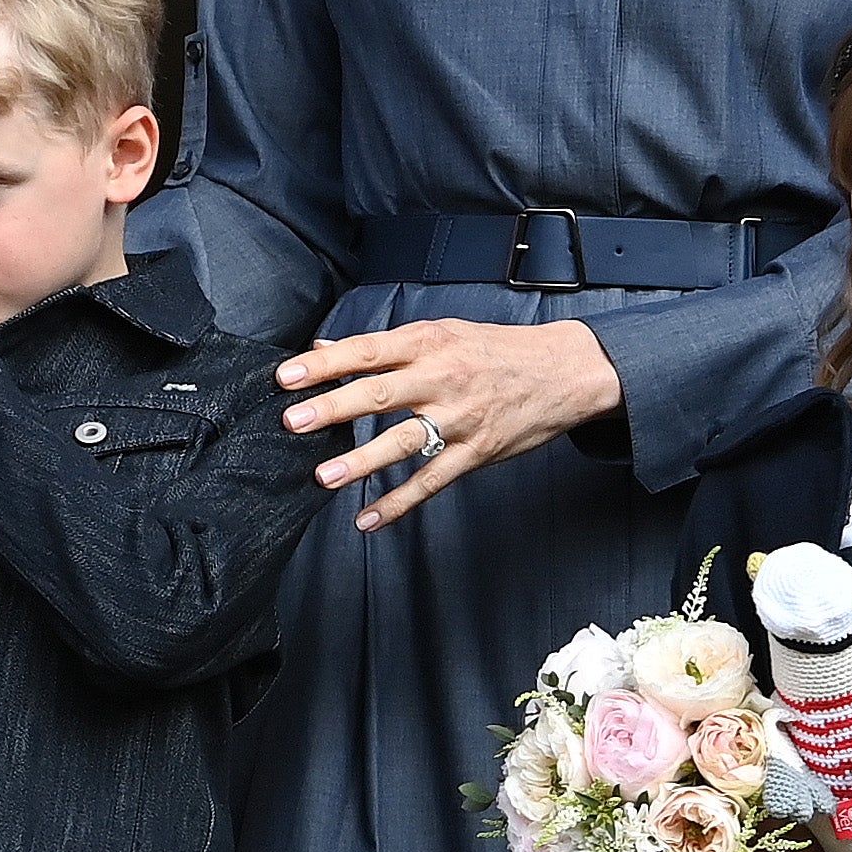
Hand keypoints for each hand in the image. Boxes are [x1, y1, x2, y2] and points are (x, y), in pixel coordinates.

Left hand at [279, 317, 623, 532]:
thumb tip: (326, 349)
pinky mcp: (476, 452)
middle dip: (333, 408)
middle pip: (380, 394)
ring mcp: (461, 419)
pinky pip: (433, 481)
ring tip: (323, 476)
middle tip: (293, 422)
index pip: (368, 352)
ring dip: (362, 461)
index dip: (325, 365)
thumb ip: (387, 346)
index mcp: (431, 343)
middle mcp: (444, 378)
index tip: (287, 376)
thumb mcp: (444, 332)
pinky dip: (400, 502)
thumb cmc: (496, 349)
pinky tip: (368, 519)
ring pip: (404, 441)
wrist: (564, 370)